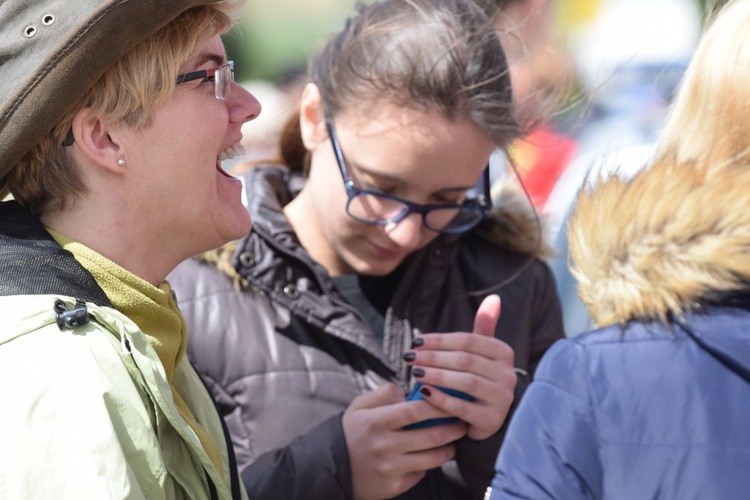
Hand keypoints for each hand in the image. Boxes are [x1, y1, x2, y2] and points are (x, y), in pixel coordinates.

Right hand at [342, 383, 467, 499]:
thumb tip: (410, 391)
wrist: (331, 469)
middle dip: (454, 427)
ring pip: (433, 458)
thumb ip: (384, 393)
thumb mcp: (359, 406)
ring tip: (453, 440)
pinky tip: (430, 456)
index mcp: (375, 422)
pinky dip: (429, 464)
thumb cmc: (350, 433)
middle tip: (462, 421)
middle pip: (432, 435)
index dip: (438, 405)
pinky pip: (422, 474)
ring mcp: (390, 468)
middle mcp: (384, 446)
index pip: (415, 411)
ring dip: (449, 448)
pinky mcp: (394, 486)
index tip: (450, 401)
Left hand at [402, 294, 516, 440]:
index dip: (439, 340)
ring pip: (466, 382)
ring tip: (414, 373)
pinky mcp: (492, 420)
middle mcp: (507, 375)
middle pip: (465, 360)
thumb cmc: (480, 379)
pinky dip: (442, 399)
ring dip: (436, 376)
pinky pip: (463, 407)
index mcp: (503, 353)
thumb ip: (484, 327)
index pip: (468, 341)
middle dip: (433, 357)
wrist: (488, 419)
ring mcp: (502, 398)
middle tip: (409, 358)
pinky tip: (424, 393)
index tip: (415, 342)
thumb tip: (494, 297)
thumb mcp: (482, 353)